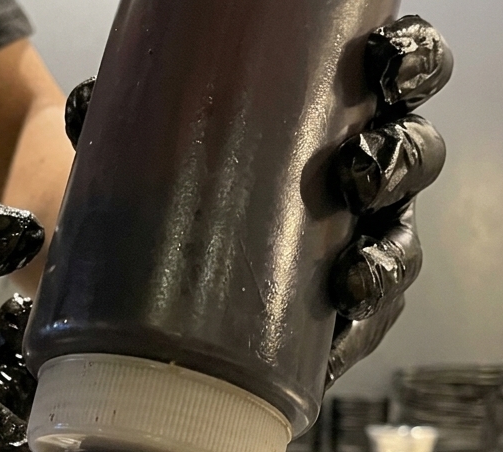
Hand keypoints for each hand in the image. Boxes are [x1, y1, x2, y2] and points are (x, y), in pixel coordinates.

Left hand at [64, 15, 451, 389]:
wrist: (160, 287)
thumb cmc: (175, 194)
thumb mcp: (157, 149)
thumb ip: (136, 126)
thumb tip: (87, 108)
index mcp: (333, 113)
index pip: (397, 73)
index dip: (410, 63)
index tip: (383, 63)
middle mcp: (361, 172)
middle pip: (415, 155)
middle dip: (399, 163)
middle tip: (355, 176)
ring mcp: (361, 242)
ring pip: (402, 240)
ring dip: (389, 256)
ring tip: (351, 277)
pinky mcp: (348, 311)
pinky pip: (374, 318)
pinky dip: (360, 329)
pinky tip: (336, 337)